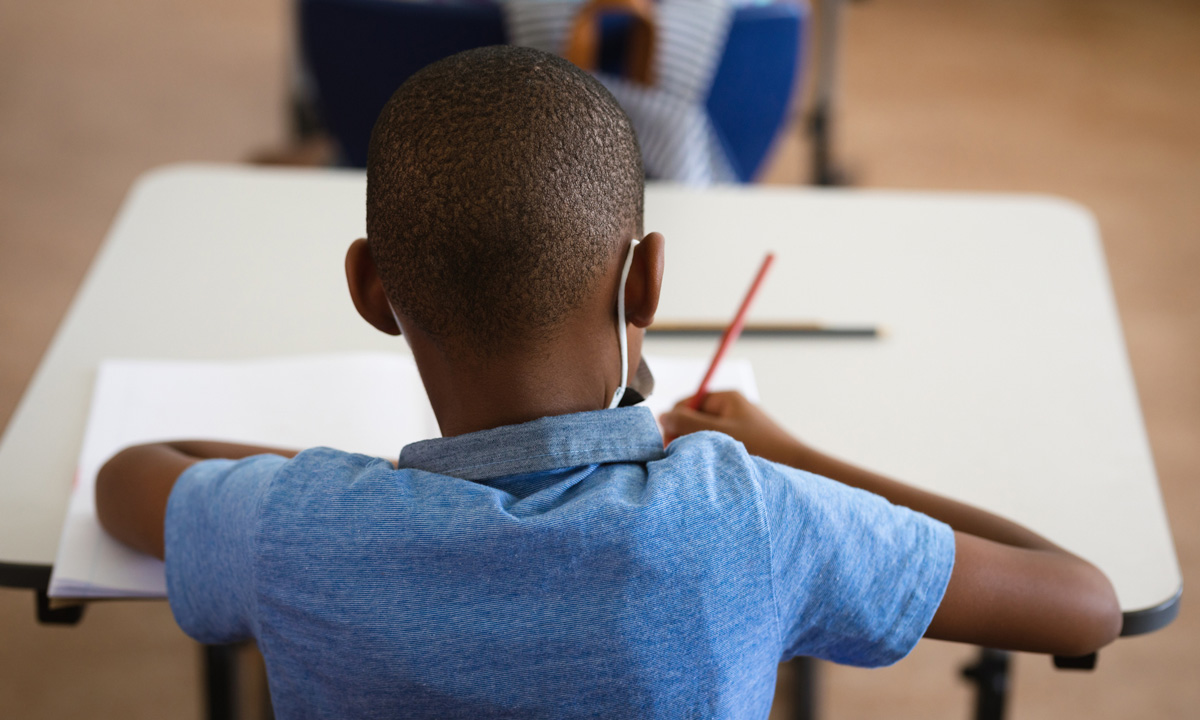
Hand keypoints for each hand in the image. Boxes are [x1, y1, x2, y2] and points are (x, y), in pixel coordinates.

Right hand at [659, 391, 804, 464]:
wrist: (798, 467)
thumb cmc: (762, 448)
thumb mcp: (718, 434)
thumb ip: (686, 423)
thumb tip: (662, 416)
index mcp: (726, 398)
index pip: (685, 404)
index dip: (674, 424)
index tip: (672, 446)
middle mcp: (733, 408)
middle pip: (694, 419)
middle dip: (687, 437)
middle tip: (687, 459)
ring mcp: (740, 425)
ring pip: (706, 434)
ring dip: (701, 448)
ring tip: (706, 464)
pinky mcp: (746, 441)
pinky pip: (720, 444)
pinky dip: (715, 454)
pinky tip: (719, 468)